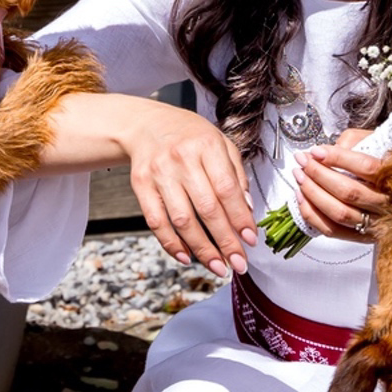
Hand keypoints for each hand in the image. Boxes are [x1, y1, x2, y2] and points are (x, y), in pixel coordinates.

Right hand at [119, 102, 255, 275]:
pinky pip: (155, 221)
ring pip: (181, 219)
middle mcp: (181, 159)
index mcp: (207, 145)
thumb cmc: (189, 136)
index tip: (251, 240)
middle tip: (238, 263)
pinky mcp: (141, 186)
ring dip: (201, 248)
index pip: (227, 188)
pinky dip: (170, 243)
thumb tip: (246, 209)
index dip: (240, 218)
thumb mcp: (220, 143)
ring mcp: (159, 173)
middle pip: (206, 208)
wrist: (145, 125)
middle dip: (225, 240)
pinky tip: (186, 256)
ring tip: (217, 266)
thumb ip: (236, 174)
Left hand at [293, 132, 389, 242]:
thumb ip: (352, 142)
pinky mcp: (362, 236)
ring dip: (312, 194)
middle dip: (318, 174)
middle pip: (349, 192)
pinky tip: (302, 197)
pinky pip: (332, 230)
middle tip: (303, 161)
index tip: (316, 151)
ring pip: (339, 213)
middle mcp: (387, 202)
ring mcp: (375, 222)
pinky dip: (312, 214)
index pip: (366, 167)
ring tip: (300, 176)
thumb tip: (325, 150)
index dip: (337, 158)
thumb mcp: (376, 141)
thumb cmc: (385, 163)